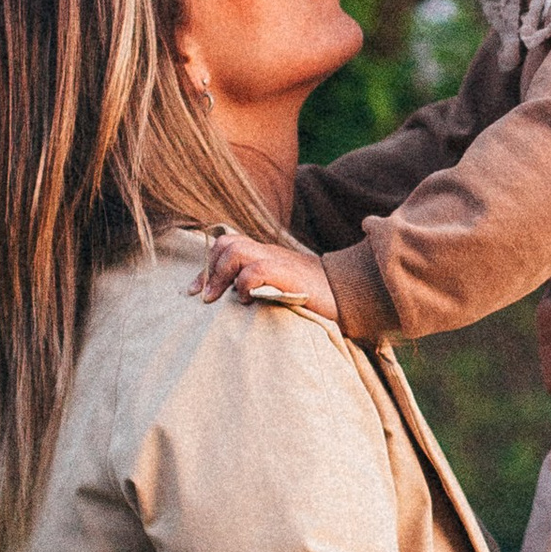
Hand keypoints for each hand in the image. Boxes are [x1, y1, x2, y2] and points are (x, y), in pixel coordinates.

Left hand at [193, 229, 339, 324]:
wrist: (354, 293)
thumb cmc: (321, 299)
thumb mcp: (286, 290)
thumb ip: (265, 291)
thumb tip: (239, 308)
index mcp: (268, 255)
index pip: (228, 245)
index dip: (207, 267)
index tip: (196, 292)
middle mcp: (270, 253)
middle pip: (227, 242)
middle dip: (209, 270)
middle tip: (205, 298)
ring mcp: (279, 260)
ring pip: (235, 250)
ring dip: (221, 276)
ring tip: (220, 299)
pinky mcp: (288, 274)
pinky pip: (255, 270)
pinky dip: (243, 284)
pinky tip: (246, 301)